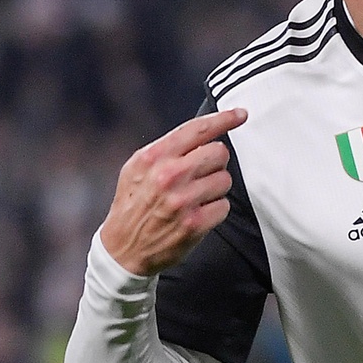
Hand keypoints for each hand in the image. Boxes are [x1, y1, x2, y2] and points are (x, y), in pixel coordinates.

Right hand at [99, 107, 247, 274]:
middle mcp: (169, 176)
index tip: (241, 114)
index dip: (224, 119)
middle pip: (219, 153)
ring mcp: (183, 201)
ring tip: (195, 197)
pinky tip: (197, 213)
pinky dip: (215, 209)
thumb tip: (204, 134)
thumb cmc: (133, 204)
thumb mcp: (137, 168)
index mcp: (154, 157)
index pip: (198, 129)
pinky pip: (224, 206)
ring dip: (215, 187)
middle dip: (215, 162)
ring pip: (224, 180)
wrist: (122, 248)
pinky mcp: (195, 225)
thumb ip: (167, 149)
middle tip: (201, 173)